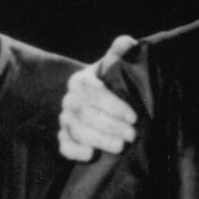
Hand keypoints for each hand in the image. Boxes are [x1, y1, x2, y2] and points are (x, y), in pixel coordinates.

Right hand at [57, 35, 138, 161]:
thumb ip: (121, 54)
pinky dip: (75, 151)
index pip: (92, 92)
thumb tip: (128, 43)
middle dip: (109, 125)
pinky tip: (91, 155)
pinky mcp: (65, 137)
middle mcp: (69, 100)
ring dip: (99, 140)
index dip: (112, 105)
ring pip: (77, 131)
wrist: (103, 103)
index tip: (134, 116)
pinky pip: (64, 146)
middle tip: (132, 134)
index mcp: (80, 81)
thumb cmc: (112, 84)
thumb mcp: (116, 68)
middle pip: (84, 114)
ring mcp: (66, 119)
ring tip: (121, 146)